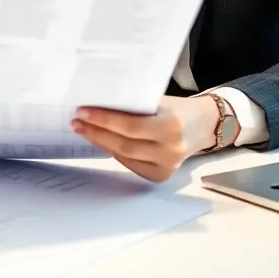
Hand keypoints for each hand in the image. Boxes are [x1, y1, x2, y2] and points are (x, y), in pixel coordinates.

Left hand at [71, 96, 219, 181]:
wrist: (201, 126)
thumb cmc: (176, 109)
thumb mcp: (159, 101)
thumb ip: (133, 105)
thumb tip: (98, 102)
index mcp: (172, 126)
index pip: (130, 125)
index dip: (104, 120)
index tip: (83, 111)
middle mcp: (171, 150)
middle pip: (124, 144)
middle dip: (96, 132)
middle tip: (77, 121)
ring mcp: (167, 166)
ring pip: (125, 156)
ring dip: (100, 143)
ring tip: (83, 130)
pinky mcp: (161, 176)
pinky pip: (131, 164)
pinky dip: (113, 152)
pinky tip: (100, 141)